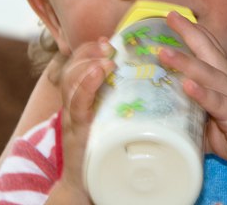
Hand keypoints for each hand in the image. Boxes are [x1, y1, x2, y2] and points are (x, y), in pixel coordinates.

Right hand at [54, 39, 114, 198]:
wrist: (88, 185)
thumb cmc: (109, 149)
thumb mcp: (115, 117)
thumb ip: (127, 98)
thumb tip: (155, 77)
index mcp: (85, 97)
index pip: (80, 64)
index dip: (90, 49)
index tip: (107, 41)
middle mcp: (75, 104)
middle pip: (73, 67)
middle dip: (88, 52)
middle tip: (107, 45)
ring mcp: (73, 118)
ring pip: (71, 82)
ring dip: (88, 65)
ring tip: (106, 59)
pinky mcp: (76, 133)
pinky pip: (77, 105)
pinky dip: (86, 86)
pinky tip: (97, 75)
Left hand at [159, 12, 226, 174]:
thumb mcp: (216, 126)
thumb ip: (194, 120)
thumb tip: (168, 125)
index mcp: (226, 81)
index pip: (209, 50)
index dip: (193, 33)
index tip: (173, 16)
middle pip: (208, 52)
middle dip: (189, 33)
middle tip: (170, 15)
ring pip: (208, 75)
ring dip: (186, 62)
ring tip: (165, 53)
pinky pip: (218, 102)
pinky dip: (202, 93)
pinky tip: (187, 85)